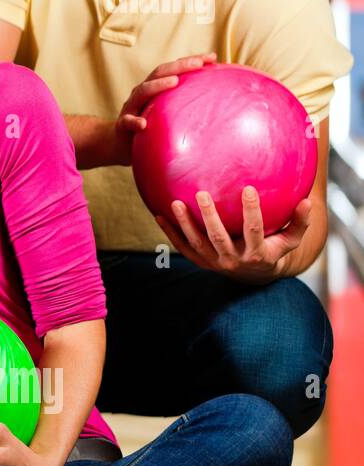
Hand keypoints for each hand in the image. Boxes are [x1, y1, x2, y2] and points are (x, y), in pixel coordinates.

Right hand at [109, 52, 216, 164]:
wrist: (119, 145)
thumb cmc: (150, 127)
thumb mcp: (167, 114)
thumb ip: (184, 105)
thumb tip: (219, 103)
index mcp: (154, 89)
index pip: (173, 70)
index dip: (190, 61)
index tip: (212, 57)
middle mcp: (142, 94)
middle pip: (158, 74)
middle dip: (178, 66)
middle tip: (198, 63)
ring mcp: (131, 108)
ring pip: (142, 92)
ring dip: (157, 86)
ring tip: (174, 82)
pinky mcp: (123, 125)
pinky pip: (127, 122)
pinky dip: (134, 122)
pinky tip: (143, 124)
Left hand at [155, 188, 310, 283]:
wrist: (253, 275)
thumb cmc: (273, 249)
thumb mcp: (290, 240)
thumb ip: (299, 222)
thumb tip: (307, 201)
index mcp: (256, 254)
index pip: (254, 230)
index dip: (252, 211)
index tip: (250, 189)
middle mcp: (232, 260)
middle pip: (218, 238)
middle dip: (209, 217)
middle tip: (201, 193)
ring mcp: (213, 262)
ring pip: (196, 243)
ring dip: (184, 224)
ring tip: (175, 203)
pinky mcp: (199, 262)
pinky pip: (182, 247)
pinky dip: (170, 233)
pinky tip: (158, 214)